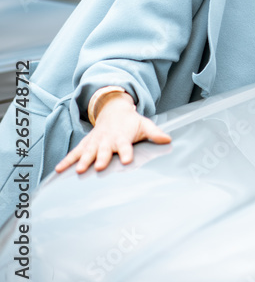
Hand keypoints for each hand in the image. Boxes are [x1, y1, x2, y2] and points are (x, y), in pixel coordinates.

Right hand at [55, 92, 170, 174]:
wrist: (114, 110)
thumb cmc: (131, 122)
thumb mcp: (145, 125)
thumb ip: (155, 133)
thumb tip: (168, 139)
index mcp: (123, 137)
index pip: (126, 146)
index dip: (127, 153)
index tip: (127, 161)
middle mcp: (108, 140)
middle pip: (104, 150)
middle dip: (101, 158)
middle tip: (99, 167)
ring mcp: (95, 142)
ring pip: (88, 152)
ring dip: (83, 161)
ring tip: (78, 171)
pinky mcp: (86, 144)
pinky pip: (75, 153)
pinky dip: (66, 160)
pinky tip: (58, 170)